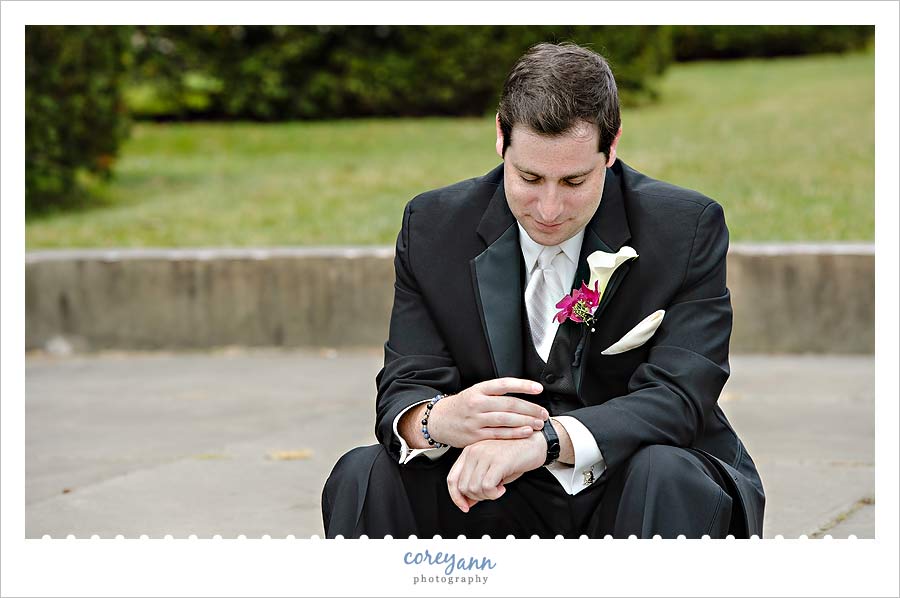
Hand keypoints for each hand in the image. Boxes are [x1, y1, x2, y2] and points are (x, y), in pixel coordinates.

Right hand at [426, 378, 548, 447]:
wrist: (439, 420)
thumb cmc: (462, 406)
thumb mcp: (475, 393)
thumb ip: (495, 393)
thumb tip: (522, 392)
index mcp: (479, 389)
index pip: (504, 384)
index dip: (523, 385)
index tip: (539, 388)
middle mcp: (477, 403)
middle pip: (509, 404)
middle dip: (530, 408)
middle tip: (544, 412)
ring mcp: (476, 420)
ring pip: (506, 419)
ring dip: (526, 421)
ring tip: (539, 422)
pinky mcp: (475, 435)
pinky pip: (499, 434)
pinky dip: (515, 433)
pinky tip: (526, 431)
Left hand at [446, 433, 546, 511]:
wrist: (535, 443)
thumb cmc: (515, 455)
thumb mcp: (491, 469)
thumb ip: (476, 482)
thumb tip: (466, 502)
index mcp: (469, 452)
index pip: (452, 479)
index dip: (456, 497)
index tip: (465, 506)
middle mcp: (474, 451)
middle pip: (463, 487)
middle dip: (477, 497)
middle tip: (491, 493)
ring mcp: (485, 455)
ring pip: (474, 488)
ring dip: (487, 496)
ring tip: (498, 489)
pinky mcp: (498, 461)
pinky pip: (486, 486)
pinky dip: (494, 494)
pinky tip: (502, 488)